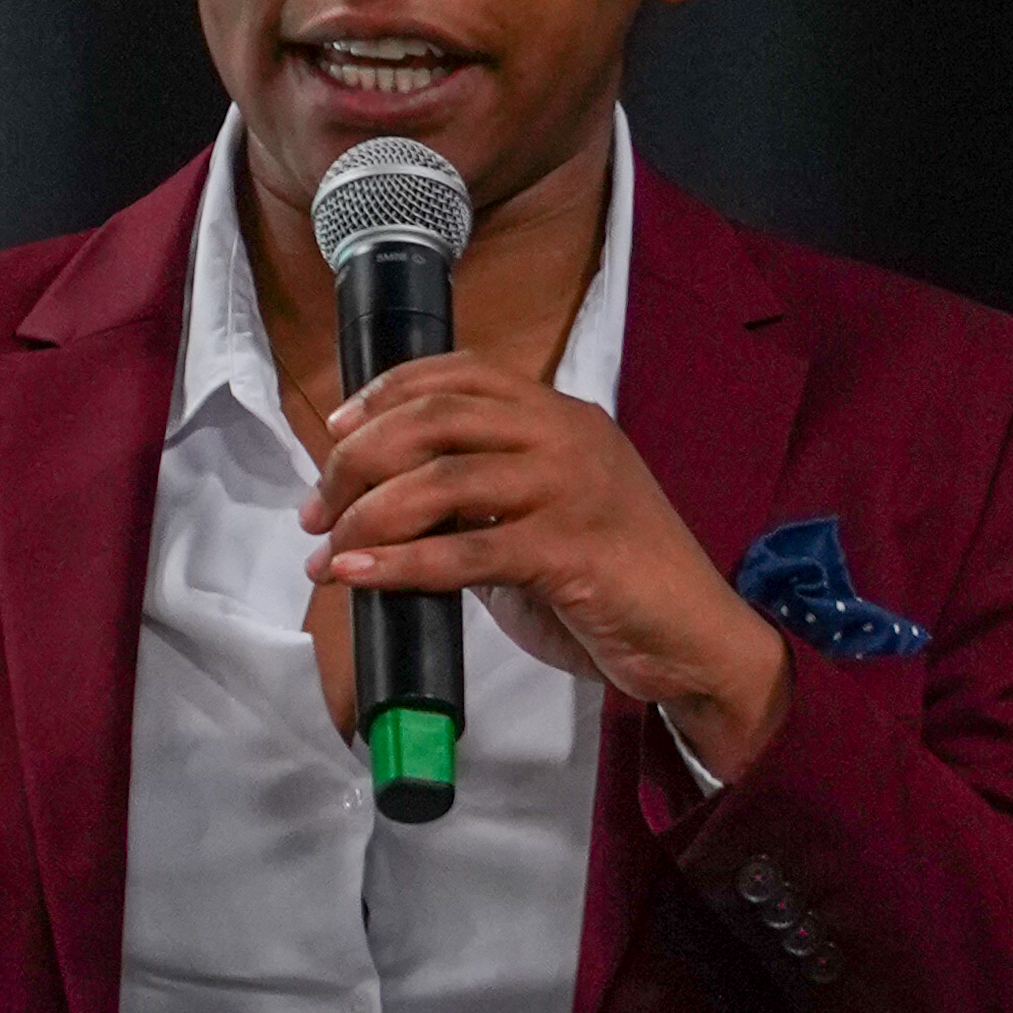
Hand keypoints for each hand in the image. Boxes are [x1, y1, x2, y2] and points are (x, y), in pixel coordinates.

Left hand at [303, 359, 793, 776]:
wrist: (693, 638)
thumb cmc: (613, 581)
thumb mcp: (540, 518)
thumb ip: (477, 499)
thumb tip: (384, 505)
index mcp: (559, 416)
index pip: (459, 373)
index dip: (386, 392)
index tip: (336, 429)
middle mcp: (566, 437)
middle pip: (435, 418)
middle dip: (359, 459)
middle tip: (318, 506)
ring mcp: (572, 490)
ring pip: (441, 480)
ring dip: (366, 516)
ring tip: (327, 550)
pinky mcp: (572, 551)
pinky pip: (465, 551)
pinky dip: (399, 564)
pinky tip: (359, 576)